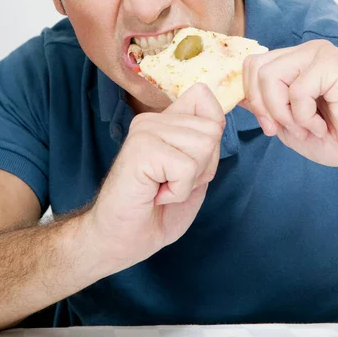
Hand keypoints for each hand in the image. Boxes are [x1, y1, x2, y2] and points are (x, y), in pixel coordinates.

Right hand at [87, 83, 224, 275]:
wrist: (119, 242)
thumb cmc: (155, 213)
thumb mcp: (193, 176)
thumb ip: (205, 148)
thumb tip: (218, 123)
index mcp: (164, 122)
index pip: (203, 96)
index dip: (212, 132)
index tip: (190, 164)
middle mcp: (152, 120)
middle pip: (212, 130)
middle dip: (203, 166)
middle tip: (172, 183)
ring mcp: (145, 132)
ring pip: (203, 147)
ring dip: (189, 180)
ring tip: (162, 188)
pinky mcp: (140, 149)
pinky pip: (186, 167)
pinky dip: (178, 191)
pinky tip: (156, 195)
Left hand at [241, 39, 337, 169]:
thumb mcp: (290, 126)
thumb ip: (265, 109)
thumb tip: (239, 98)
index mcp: (293, 64)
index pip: (252, 66)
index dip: (252, 99)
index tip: (270, 127)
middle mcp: (303, 53)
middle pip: (254, 68)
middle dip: (263, 107)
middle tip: (286, 128)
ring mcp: (317, 54)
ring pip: (269, 76)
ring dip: (284, 112)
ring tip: (307, 126)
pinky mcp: (331, 63)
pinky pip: (296, 90)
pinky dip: (304, 117)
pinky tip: (322, 124)